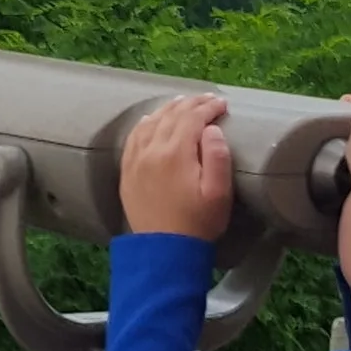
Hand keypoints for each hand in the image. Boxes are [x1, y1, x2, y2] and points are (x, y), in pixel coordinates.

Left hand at [117, 92, 233, 240]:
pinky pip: (133, 138)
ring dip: (168, 110)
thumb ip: (217, 157)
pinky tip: (151, 120)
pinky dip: (145, 123)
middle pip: (171, 116)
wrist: (164, 250)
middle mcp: (151, 151)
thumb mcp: (218, 193)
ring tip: (182, 103)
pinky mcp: (127, 172)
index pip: (192, 118)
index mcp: (175, 153)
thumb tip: (211, 129)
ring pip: (150, 123)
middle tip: (207, 99)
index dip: (208, 107)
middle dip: (191, 104)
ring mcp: (136, 160)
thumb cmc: (198, 223)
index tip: (223, 104)